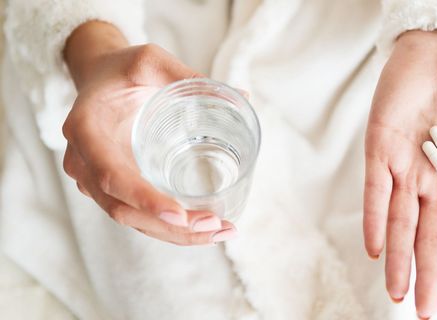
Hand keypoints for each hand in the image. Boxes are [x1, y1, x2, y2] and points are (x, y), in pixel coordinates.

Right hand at [62, 21, 236, 244]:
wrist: (98, 77)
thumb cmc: (122, 69)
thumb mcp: (149, 60)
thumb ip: (187, 75)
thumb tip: (242, 97)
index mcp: (86, 129)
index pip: (111, 176)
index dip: (144, 199)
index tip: (180, 214)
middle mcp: (84, 162)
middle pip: (122, 209)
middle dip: (170, 226)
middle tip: (215, 224)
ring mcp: (94, 179)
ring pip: (131, 219)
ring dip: (174, 234)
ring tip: (219, 231)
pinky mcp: (112, 187)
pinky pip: (136, 214)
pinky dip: (168, 227)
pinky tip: (203, 228)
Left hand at [363, 30, 436, 316]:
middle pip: (431, 239)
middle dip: (428, 276)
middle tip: (423, 314)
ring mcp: (407, 170)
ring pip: (400, 223)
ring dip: (400, 258)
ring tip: (398, 293)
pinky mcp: (380, 151)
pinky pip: (375, 191)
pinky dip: (374, 219)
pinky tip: (375, 248)